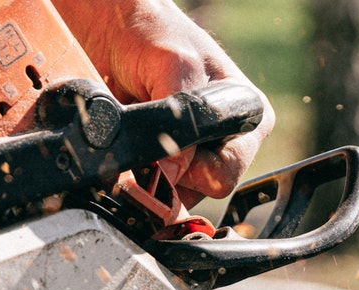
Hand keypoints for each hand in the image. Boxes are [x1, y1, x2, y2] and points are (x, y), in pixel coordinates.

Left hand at [53, 0, 273, 206]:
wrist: (110, 27)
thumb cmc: (152, 34)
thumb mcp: (175, 65)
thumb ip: (180, 118)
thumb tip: (173, 172)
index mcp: (248, 118)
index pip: (228, 170)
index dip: (194, 167)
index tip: (167, 147)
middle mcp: (228, 143)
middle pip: (203, 188)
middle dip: (172, 172)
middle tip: (147, 141)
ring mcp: (197, 157)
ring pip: (178, 194)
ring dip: (151, 173)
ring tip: (137, 135)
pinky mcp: (169, 168)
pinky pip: (156, 193)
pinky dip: (138, 177)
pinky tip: (131, 149)